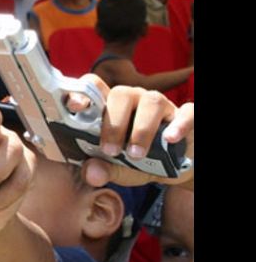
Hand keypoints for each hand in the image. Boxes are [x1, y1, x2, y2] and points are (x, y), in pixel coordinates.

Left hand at [67, 74, 193, 187]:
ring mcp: (161, 105)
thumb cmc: (139, 160)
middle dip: (113, 123)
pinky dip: (179, 124)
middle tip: (110, 151)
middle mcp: (135, 100)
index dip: (82, 92)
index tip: (74, 106)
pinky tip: (171, 139)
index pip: (93, 88)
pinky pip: (187, 112)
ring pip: (151, 101)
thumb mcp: (118, 169)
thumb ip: (102, 169)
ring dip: (142, 128)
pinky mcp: (186, 115)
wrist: (174, 166)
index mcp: (111, 107)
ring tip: (136, 153)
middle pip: (121, 94)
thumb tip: (92, 173)